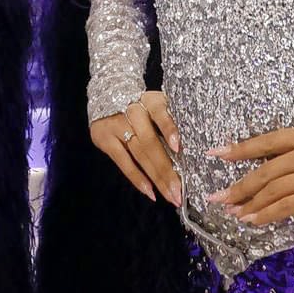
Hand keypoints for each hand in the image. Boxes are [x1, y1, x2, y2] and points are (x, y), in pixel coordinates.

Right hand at [90, 89, 183, 205]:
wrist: (106, 96)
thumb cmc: (141, 108)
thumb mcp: (155, 106)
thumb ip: (170, 122)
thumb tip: (188, 152)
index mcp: (150, 101)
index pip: (160, 113)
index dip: (168, 129)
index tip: (178, 147)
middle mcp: (133, 112)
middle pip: (151, 143)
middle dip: (166, 169)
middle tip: (179, 191)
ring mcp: (117, 125)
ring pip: (140, 155)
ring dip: (156, 178)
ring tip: (170, 195)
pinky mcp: (105, 139)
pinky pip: (123, 162)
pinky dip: (137, 178)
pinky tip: (150, 192)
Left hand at [207, 93, 293, 227]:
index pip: (269, 140)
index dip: (242, 148)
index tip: (218, 153)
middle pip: (263, 168)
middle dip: (237, 184)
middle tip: (216, 197)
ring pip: (269, 188)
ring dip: (248, 203)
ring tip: (231, 213)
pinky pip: (284, 206)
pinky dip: (266, 214)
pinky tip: (252, 222)